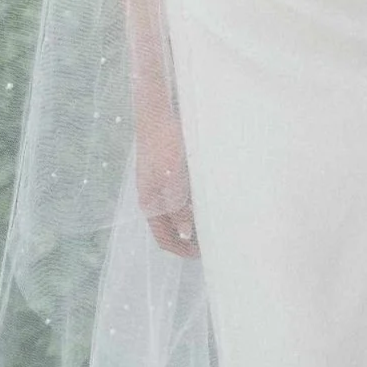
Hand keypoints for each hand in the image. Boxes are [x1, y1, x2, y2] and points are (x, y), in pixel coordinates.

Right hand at [136, 107, 199, 258]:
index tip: (203, 253)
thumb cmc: (164, 145)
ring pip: (178, 210)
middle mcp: (153, 196)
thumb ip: (179, 207)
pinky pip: (181, 194)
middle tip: (214, 237)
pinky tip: (209, 194)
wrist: (156, 113)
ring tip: (216, 217)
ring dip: (194, 216)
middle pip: (171, 226)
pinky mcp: (167, 169)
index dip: (182, 250)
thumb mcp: (173, 179)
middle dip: (191, 235)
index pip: (164, 238)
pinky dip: (194, 200)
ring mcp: (159, 182)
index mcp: (150, 203)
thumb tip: (187, 231)